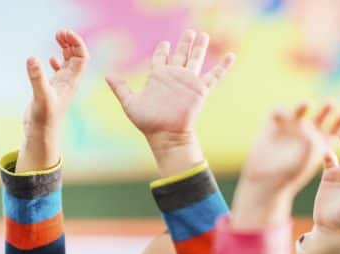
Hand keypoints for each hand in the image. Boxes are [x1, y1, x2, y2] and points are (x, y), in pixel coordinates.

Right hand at [18, 29, 88, 171]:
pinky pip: (59, 72)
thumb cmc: (44, 119)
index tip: (64, 33)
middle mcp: (68, 82)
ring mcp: (60, 86)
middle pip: (76, 56)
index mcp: (71, 82)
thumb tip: (32, 58)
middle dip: (71, 42)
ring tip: (57, 37)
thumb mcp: (40, 97)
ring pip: (68, 62)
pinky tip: (51, 59)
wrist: (41, 135)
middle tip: (59, 32)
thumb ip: (37, 78)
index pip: (81, 57)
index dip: (76, 42)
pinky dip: (57, 62)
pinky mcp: (51, 90)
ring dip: (65, 48)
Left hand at [106, 30, 234, 175]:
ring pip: (196, 59)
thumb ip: (120, 88)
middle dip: (184, 42)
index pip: (161, 59)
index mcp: (158, 77)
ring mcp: (188, 82)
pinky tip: (232, 56)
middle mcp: (174, 77)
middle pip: (181, 54)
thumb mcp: (130, 103)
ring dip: (200, 47)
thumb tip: (107, 74)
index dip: (163, 50)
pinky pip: (215, 75)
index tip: (164, 43)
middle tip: (189, 32)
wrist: (165, 135)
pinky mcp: (200, 90)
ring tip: (203, 35)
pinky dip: (224, 66)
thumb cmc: (148, 122)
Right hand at [230, 102, 339, 228]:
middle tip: (331, 104)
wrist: (264, 181)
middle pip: (321, 116)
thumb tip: (306, 126)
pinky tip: (281, 114)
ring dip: (304, 105)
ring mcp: (290, 128)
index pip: (335, 129)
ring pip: (301, 110)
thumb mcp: (305, 160)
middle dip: (327, 109)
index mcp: (320, 144)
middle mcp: (307, 134)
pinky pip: (278, 112)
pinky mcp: (273, 124)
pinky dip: (280, 111)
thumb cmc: (288, 175)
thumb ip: (310, 143)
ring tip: (308, 104)